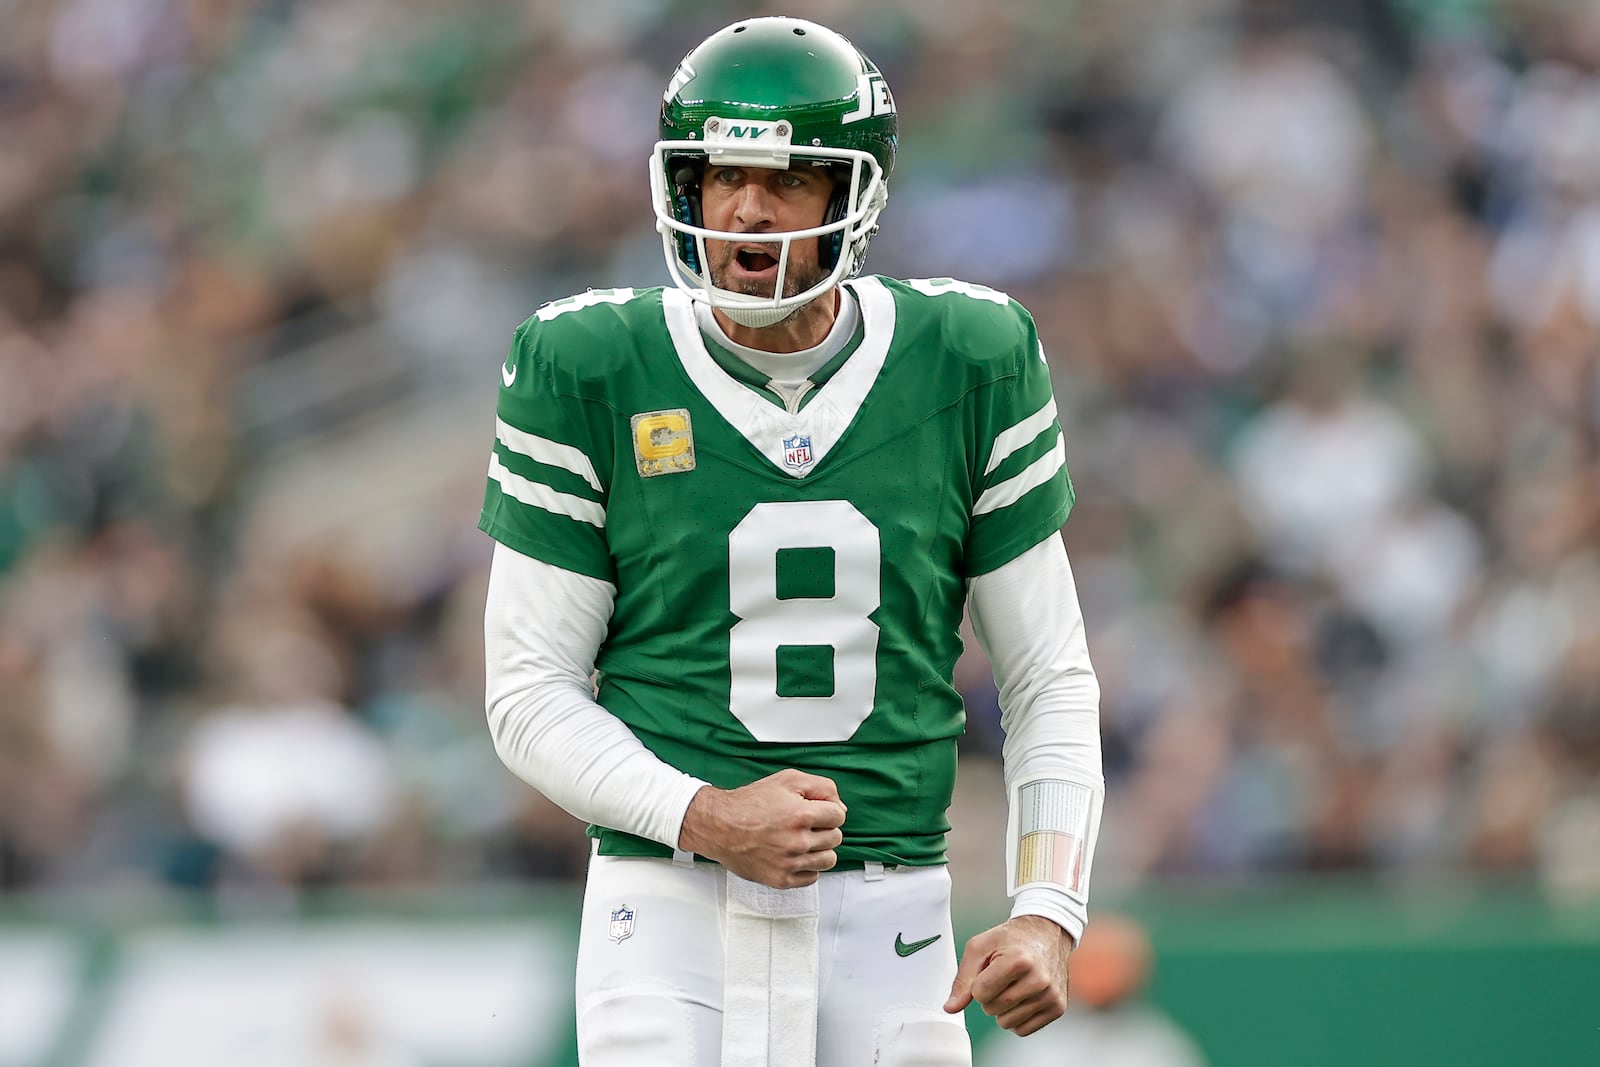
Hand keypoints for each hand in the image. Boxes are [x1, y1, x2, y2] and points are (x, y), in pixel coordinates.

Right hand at [676, 769, 846, 888]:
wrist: (719, 826)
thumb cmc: (749, 803)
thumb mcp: (787, 780)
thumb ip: (822, 788)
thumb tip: (840, 808)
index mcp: (801, 814)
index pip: (839, 816)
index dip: (829, 810)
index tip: (816, 811)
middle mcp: (797, 841)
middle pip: (835, 838)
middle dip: (824, 828)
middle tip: (805, 824)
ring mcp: (790, 863)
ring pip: (828, 860)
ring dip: (819, 849)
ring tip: (801, 839)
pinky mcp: (781, 879)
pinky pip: (812, 877)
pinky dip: (807, 866)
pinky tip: (794, 854)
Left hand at [943, 915, 1072, 1035]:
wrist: (1046, 933)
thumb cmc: (1011, 939)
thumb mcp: (979, 947)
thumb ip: (963, 979)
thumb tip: (950, 1008)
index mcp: (1019, 961)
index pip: (980, 992)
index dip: (977, 983)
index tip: (988, 970)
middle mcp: (1039, 980)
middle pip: (992, 1009)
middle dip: (988, 996)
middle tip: (1000, 977)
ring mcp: (1051, 996)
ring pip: (1007, 1023)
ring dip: (1002, 1009)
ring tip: (1012, 986)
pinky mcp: (1058, 1008)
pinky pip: (1023, 1030)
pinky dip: (1016, 1017)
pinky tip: (1022, 997)